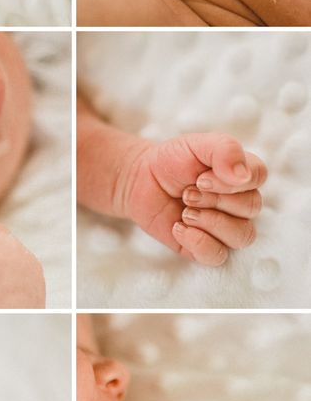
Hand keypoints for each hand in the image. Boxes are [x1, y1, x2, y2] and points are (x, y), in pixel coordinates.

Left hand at [120, 133, 266, 265]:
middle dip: (215, 200)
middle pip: (251, 207)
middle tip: (187, 193)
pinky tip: (179, 227)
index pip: (258, 177)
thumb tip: (243, 175)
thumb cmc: (172, 161)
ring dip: (210, 222)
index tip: (201, 178)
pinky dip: (197, 242)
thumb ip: (224, 150)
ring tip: (185, 212)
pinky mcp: (207, 247)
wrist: (141, 181)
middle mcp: (239, 202)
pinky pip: (218, 256)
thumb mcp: (196, 145)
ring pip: (242, 236)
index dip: (231, 181)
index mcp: (241, 174)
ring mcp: (226, 227)